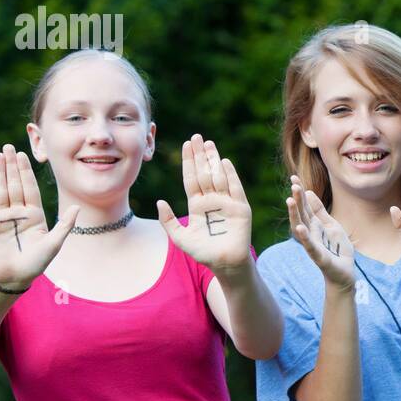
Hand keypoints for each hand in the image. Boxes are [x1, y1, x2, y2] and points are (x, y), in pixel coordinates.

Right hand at [0, 144, 79, 288]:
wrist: (16, 277)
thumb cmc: (37, 262)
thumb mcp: (54, 243)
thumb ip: (65, 225)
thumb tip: (78, 207)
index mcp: (34, 214)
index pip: (30, 188)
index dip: (26, 172)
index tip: (23, 155)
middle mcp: (18, 213)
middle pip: (14, 184)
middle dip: (11, 166)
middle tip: (8, 147)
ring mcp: (2, 218)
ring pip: (1, 190)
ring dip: (0, 173)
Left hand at [157, 134, 252, 273]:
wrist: (225, 264)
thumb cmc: (203, 252)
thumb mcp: (180, 238)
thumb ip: (169, 221)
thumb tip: (160, 201)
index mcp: (197, 204)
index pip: (191, 178)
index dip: (188, 162)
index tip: (186, 145)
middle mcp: (212, 200)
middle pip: (204, 172)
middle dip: (200, 155)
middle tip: (197, 137)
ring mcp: (227, 202)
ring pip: (218, 176)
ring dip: (214, 160)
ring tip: (209, 144)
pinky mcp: (240, 207)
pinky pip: (235, 188)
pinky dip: (230, 175)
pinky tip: (224, 162)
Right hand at [286, 174, 356, 289]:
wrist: (344, 273)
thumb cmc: (337, 249)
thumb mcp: (331, 225)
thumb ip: (320, 211)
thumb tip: (308, 192)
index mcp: (314, 225)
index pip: (305, 206)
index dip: (300, 193)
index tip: (293, 177)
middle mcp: (310, 234)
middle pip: (301, 214)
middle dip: (297, 199)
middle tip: (294, 184)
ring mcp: (313, 245)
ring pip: (301, 228)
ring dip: (295, 215)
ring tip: (290, 200)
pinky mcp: (319, 257)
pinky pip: (310, 246)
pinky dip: (304, 237)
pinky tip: (300, 228)